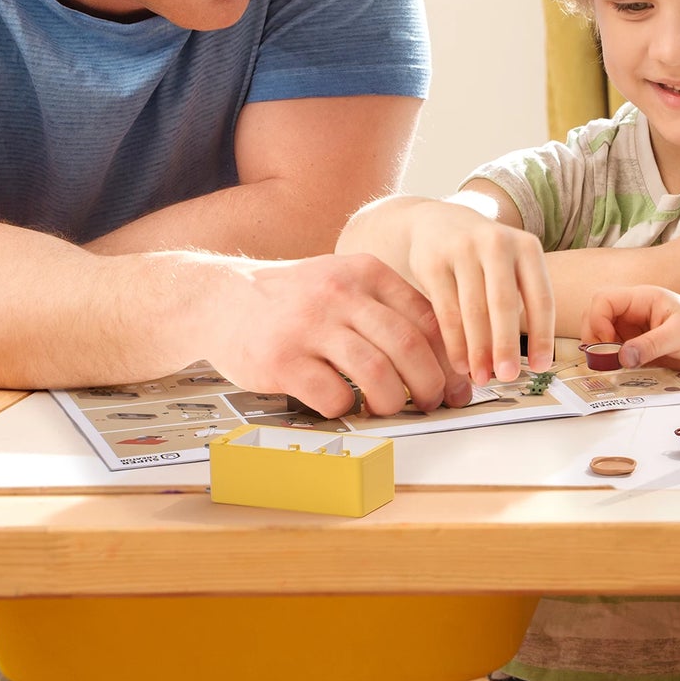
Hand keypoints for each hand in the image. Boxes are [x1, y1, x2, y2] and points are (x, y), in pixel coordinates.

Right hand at [204, 252, 472, 417]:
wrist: (221, 298)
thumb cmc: (293, 298)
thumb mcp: (343, 282)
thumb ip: (386, 307)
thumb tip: (442, 354)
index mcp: (364, 272)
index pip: (425, 316)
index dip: (448, 356)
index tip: (459, 382)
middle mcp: (340, 294)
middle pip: (408, 346)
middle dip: (431, 383)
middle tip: (433, 402)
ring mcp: (309, 326)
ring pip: (377, 373)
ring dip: (394, 401)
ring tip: (391, 408)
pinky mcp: (282, 360)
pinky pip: (333, 395)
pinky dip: (348, 408)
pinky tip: (343, 403)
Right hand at [338, 196, 553, 383]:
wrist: (437, 222)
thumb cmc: (484, 258)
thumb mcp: (510, 266)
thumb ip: (518, 302)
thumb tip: (523, 362)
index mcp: (527, 247)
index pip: (541, 297)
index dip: (542, 335)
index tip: (542, 368)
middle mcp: (497, 243)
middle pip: (505, 304)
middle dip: (506, 346)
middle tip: (508, 378)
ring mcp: (463, 249)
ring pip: (473, 310)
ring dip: (478, 350)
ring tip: (481, 378)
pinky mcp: (433, 261)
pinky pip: (446, 310)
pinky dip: (454, 342)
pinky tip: (459, 363)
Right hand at [579, 285, 679, 369]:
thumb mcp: (679, 336)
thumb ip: (650, 345)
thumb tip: (622, 357)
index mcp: (641, 299)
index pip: (603, 299)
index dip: (597, 320)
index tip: (608, 343)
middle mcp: (632, 311)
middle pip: (594, 315)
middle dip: (593, 336)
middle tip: (606, 358)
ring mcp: (631, 328)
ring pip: (600, 333)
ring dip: (600, 349)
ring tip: (613, 365)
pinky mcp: (635, 344)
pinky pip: (612, 349)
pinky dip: (610, 359)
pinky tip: (620, 369)